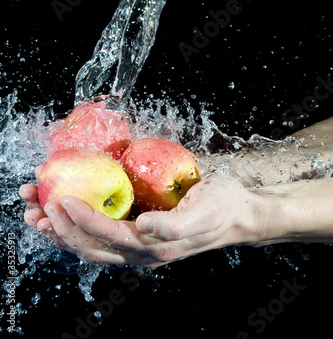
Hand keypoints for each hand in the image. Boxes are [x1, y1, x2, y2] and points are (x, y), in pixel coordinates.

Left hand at [19, 171, 269, 268]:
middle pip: (89, 246)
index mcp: (154, 249)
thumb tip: (144, 227)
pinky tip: (63, 212)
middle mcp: (140, 253)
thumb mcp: (204, 211)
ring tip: (34, 211)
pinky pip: (98, 237)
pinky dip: (75, 226)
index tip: (61, 198)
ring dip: (59, 229)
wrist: (237, 214)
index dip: (81, 218)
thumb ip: (175, 226)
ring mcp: (136, 247)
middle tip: (33, 204)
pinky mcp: (136, 236)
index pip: (107, 235)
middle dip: (57, 227)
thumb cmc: (222, 207)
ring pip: (88, 244)